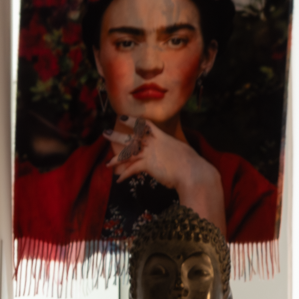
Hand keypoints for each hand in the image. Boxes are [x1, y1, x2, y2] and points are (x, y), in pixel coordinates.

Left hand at [105, 119, 226, 234]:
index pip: (144, 125)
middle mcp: (154, 143)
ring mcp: (150, 153)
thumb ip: (176, 151)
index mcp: (163, 137)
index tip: (122, 117)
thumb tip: (179, 154)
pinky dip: (125, 175)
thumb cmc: (192, 165)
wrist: (193, 172)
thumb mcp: (183, 152)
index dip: (132, 121)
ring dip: (116, 159)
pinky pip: (132, 169)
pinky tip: (118, 180)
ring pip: (128, 153)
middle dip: (117, 135)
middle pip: (131, 137)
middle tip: (105, 132)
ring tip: (106, 163)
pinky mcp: (148, 165)